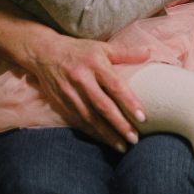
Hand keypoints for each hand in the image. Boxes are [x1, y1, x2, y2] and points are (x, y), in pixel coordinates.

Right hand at [26, 33, 151, 151]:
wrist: (44, 53)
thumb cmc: (79, 50)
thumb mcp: (102, 47)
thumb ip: (126, 52)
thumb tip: (149, 52)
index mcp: (95, 64)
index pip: (115, 86)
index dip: (129, 102)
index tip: (142, 118)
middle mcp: (82, 80)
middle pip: (103, 106)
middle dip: (119, 124)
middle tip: (135, 139)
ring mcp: (70, 93)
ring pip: (90, 118)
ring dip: (106, 134)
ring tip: (122, 146)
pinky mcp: (61, 103)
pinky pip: (78, 121)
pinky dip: (92, 133)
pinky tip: (104, 140)